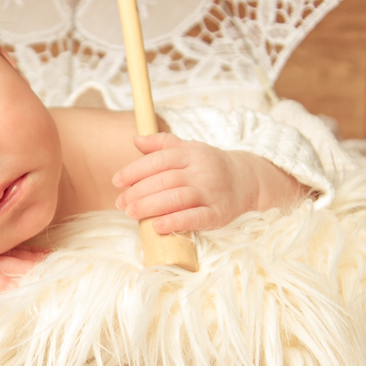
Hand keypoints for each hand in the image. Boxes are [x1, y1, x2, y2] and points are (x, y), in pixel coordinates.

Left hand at [113, 134, 301, 234]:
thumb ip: (162, 143)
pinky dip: (175, 222)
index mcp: (192, 153)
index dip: (135, 170)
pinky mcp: (218, 213)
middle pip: (165, 180)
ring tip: (131, 213)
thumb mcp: (190, 149)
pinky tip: (157, 226)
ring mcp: (211, 192)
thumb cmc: (211, 166)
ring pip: (177, 197)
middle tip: (121, 203)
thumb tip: (135, 139)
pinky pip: (196, 218)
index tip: (117, 181)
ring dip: (151, 206)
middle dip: (139, 192)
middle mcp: (202, 171)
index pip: (160, 159)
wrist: (248, 181)